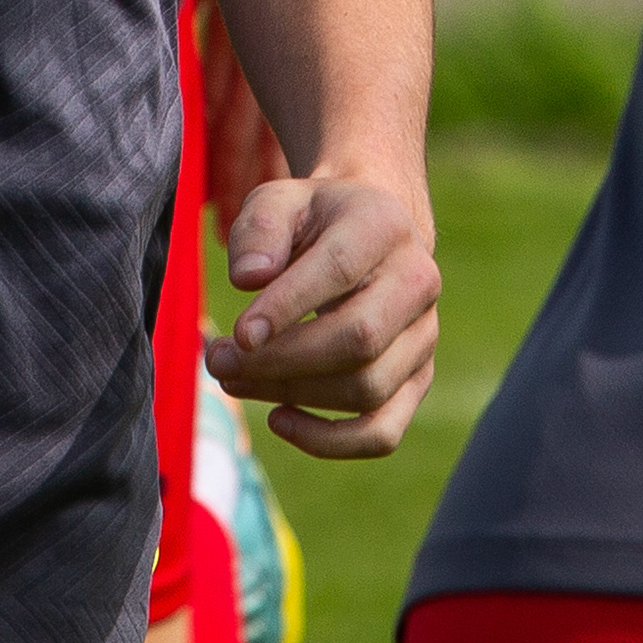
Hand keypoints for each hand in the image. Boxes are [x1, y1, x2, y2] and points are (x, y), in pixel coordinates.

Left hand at [202, 171, 439, 460]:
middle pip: (359, 338)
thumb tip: (249, 278)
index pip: (339, 269)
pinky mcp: (416, 379)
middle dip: (281, 360)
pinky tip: (279, 418)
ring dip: (292, 394)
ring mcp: (423, 335)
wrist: (365, 233)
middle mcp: (418, 280)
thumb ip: (260, 229)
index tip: (239, 333)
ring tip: (233, 378)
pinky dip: (329, 440)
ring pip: (367, 388)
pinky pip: (383, 431)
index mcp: (384, 225)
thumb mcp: (278, 201)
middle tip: (219, 359)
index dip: (287, 307)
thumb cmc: (312, 221)